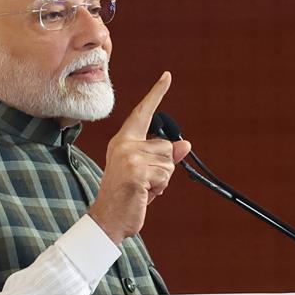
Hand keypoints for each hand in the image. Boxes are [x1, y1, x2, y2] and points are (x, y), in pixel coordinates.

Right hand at [88, 72, 190, 244]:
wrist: (108, 218)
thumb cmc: (128, 195)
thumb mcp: (147, 171)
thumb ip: (164, 156)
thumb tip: (186, 144)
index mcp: (124, 140)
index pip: (143, 113)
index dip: (156, 94)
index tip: (167, 76)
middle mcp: (125, 144)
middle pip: (166, 146)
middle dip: (164, 168)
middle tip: (144, 182)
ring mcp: (130, 157)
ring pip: (169, 162)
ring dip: (162, 180)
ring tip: (143, 188)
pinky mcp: (137, 171)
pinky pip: (165, 175)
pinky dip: (159, 188)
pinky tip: (143, 194)